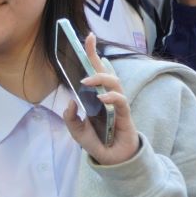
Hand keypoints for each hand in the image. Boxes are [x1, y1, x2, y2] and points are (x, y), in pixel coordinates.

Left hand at [62, 33, 139, 164]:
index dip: (92, 54)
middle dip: (96, 55)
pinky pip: (121, 102)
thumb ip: (70, 118)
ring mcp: (118, 105)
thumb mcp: (76, 131)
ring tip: (85, 81)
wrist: (112, 159)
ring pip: (114, 83)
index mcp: (96, 96)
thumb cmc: (97, 141)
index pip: (94, 72)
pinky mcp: (125, 116)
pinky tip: (101, 98)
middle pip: (105, 71)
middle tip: (87, 43)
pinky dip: (111, 98)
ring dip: (100, 78)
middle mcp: (108, 97)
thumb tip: (70, 102)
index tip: (87, 37)